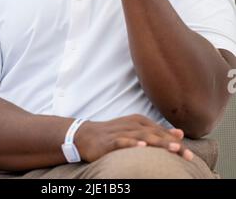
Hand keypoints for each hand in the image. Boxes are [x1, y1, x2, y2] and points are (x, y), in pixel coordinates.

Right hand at [74, 114, 192, 162]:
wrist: (86, 135)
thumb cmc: (114, 134)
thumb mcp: (136, 130)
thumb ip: (157, 131)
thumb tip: (180, 134)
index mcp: (140, 121)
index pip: (162, 132)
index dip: (176, 143)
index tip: (191, 155)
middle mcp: (133, 125)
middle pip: (156, 134)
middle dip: (173, 144)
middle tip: (188, 154)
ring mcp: (122, 132)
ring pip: (143, 137)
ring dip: (159, 142)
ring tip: (173, 148)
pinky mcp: (110, 141)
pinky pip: (123, 142)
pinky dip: (133, 143)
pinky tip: (142, 147)